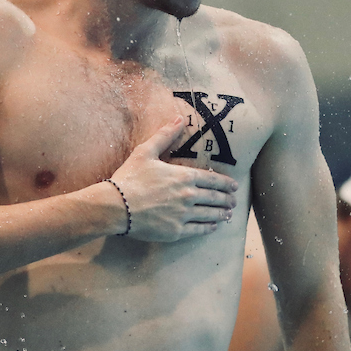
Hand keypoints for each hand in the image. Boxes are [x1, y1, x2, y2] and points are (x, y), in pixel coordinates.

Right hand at [109, 116, 237, 241]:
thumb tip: (179, 119)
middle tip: (234, 201)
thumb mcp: (145, 151)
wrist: (115, 206)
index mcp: (184, 176)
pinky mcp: (176, 231)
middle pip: (215, 198)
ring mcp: (183, 215)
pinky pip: (199, 230)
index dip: (226, 183)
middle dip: (227, 199)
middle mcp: (188, 196)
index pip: (213, 180)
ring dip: (222, 213)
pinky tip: (213, 226)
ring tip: (228, 214)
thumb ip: (165, 135)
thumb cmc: (129, 177)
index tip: (234, 186)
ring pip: (210, 214)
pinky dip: (209, 227)